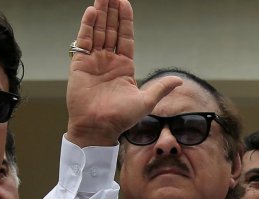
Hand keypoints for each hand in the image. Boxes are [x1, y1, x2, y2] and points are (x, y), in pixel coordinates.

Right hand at [66, 0, 181, 146]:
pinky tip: (92, 12)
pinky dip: (87, 26)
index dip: (125, 21)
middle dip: (112, 11)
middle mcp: (109, 61)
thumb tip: (178, 80)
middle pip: (110, 30)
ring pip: (98, 31)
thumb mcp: (146, 101)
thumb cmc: (121, 118)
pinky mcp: (80, 64)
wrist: (99, 127)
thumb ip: (160, 87)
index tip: (125, 3)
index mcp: (124, 67)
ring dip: (100, 13)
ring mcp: (94, 61)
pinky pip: (84, 41)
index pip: (125, 38)